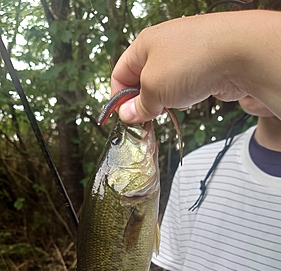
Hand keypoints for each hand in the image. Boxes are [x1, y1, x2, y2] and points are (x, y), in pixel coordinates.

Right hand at [111, 11, 280, 122]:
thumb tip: (129, 115)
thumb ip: (140, 105)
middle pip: (142, 81)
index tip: (124, 119)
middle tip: (147, 119)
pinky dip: (183, 98)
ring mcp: (185, 57)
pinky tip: (188, 102)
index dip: (119, 99)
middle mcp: (163, 47)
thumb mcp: (154, 88)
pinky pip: (185, 87)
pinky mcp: (203, 68)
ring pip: (165, 86)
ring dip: (164, 102)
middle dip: (143, 102)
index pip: (120, 74)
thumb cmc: (194, 59)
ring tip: (170, 109)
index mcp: (144, 45)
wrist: (239, 53)